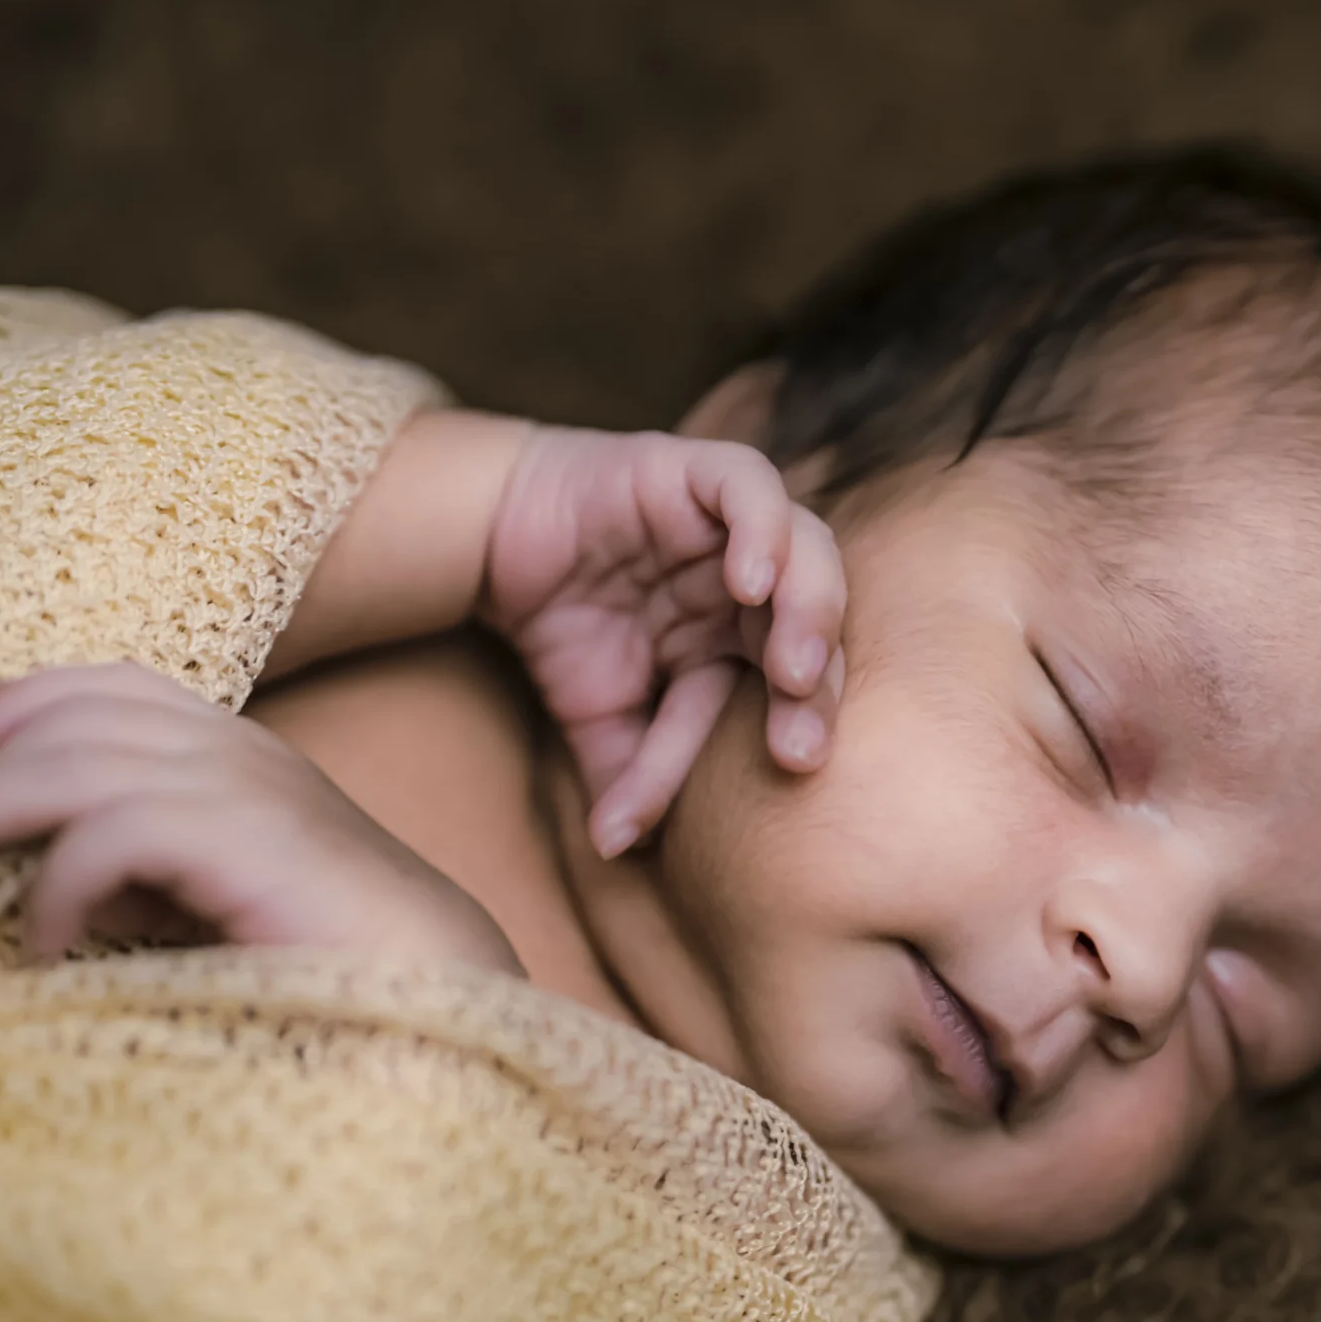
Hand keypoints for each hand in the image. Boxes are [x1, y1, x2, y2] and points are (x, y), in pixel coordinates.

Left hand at [0, 662, 520, 968]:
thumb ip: (160, 879)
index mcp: (251, 760)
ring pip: (72, 764)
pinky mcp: (249, 843)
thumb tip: (56, 887)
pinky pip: (110, 834)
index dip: (27, 697)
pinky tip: (40, 949)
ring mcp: (251, 792)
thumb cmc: (350, 973)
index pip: (121, 690)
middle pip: (77, 719)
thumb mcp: (232, 908)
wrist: (458, 1004)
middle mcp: (248, 758)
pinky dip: (55, 888)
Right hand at [486, 427, 845, 856]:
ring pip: (810, 551)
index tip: (795, 770)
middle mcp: (757, 583)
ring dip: (811, 611)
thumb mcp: (601, 724)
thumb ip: (627, 777)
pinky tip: (749, 581)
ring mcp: (733, 525)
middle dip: (820, 685)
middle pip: (822, 625)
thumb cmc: (566, 632)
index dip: (806, 724)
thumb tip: (621, 848)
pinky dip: (763, 530)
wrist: (498, 547)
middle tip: (801, 740)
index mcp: (752, 642)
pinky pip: (750, 490)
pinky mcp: (697, 472)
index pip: (802, 686)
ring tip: (793, 668)